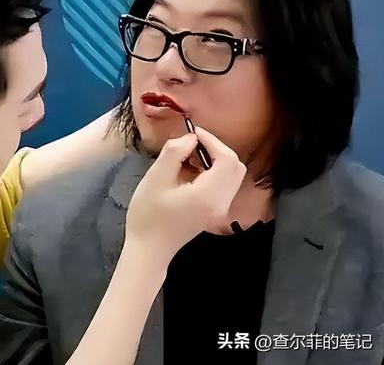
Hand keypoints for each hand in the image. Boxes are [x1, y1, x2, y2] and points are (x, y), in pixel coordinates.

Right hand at [124, 127, 246, 269]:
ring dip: (215, 160)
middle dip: (216, 149)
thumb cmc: (148, 214)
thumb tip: (191, 138)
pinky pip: (224, 184)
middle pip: (235, 166)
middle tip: (191, 145)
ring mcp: (222, 209)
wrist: (149, 248)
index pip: (227, 159)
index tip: (192, 134)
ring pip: (232, 175)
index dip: (212, 141)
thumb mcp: (155, 178)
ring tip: (188, 158)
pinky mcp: (217, 212)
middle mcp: (222, 203)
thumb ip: (174, 152)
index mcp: (209, 195)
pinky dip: (213, 172)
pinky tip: (190, 172)